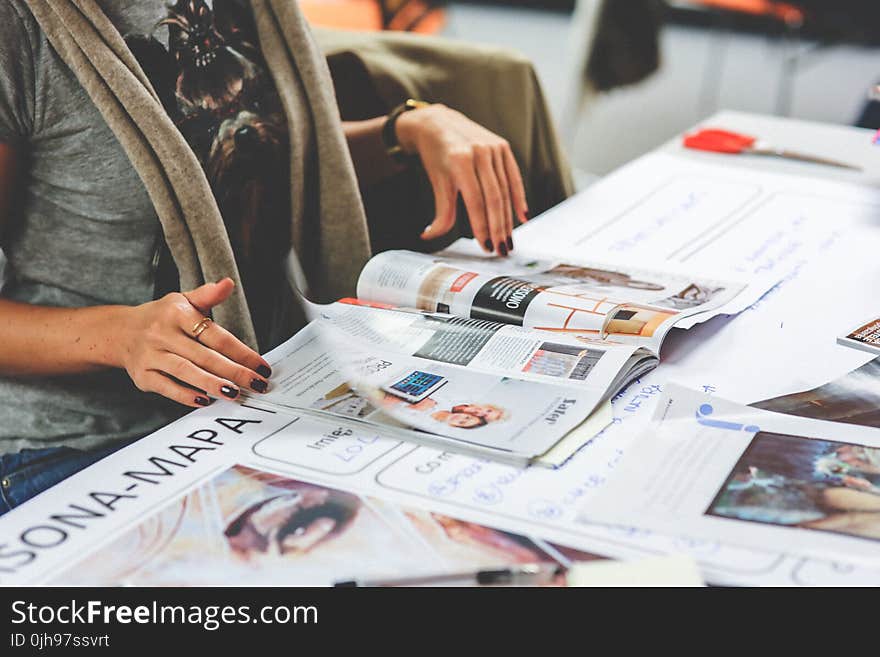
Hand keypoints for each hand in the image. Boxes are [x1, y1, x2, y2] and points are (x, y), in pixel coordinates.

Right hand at [115, 278, 271, 407]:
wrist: (120, 332)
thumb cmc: (161, 317)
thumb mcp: (183, 300)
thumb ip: (208, 295)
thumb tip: (228, 284)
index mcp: (177, 314)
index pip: (216, 335)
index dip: (241, 352)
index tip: (261, 366)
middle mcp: (163, 334)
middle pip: (205, 356)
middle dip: (234, 372)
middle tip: (256, 384)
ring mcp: (151, 355)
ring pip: (185, 371)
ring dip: (212, 384)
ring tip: (234, 394)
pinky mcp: (142, 375)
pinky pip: (166, 387)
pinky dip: (185, 395)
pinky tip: (205, 400)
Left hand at [396, 104, 527, 255]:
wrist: (439, 123)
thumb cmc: (436, 155)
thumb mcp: (437, 182)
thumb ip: (440, 211)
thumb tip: (430, 236)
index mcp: (460, 160)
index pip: (475, 201)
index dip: (482, 226)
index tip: (486, 246)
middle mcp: (479, 152)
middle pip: (494, 198)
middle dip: (498, 227)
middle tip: (501, 249)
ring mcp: (494, 148)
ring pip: (505, 190)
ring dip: (508, 219)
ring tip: (508, 239)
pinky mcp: (503, 147)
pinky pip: (514, 177)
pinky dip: (519, 198)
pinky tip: (522, 216)